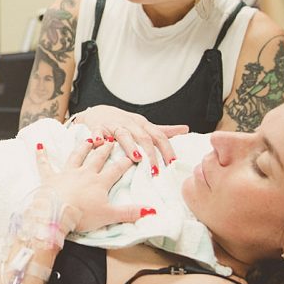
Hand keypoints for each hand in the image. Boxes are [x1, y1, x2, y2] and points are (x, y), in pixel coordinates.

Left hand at [41, 134, 148, 236]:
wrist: (57, 213)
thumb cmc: (83, 215)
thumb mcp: (110, 215)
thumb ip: (130, 213)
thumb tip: (151, 211)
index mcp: (99, 182)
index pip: (116, 169)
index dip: (126, 162)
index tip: (135, 154)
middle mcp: (84, 173)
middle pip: (97, 158)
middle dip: (106, 149)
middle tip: (112, 140)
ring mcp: (66, 174)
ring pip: (76, 156)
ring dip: (82, 147)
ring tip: (89, 139)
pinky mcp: (50, 178)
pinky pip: (44, 164)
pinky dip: (41, 155)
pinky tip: (38, 145)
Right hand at [69, 106, 188, 169]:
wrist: (98, 112)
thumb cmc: (124, 123)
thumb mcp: (144, 125)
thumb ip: (163, 130)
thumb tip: (185, 129)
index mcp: (143, 125)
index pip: (159, 136)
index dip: (167, 150)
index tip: (173, 164)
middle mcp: (130, 124)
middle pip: (143, 137)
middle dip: (151, 154)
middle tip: (156, 171)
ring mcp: (113, 125)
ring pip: (123, 134)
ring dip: (130, 146)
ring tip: (136, 158)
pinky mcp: (97, 127)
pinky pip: (97, 132)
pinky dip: (98, 137)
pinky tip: (98, 144)